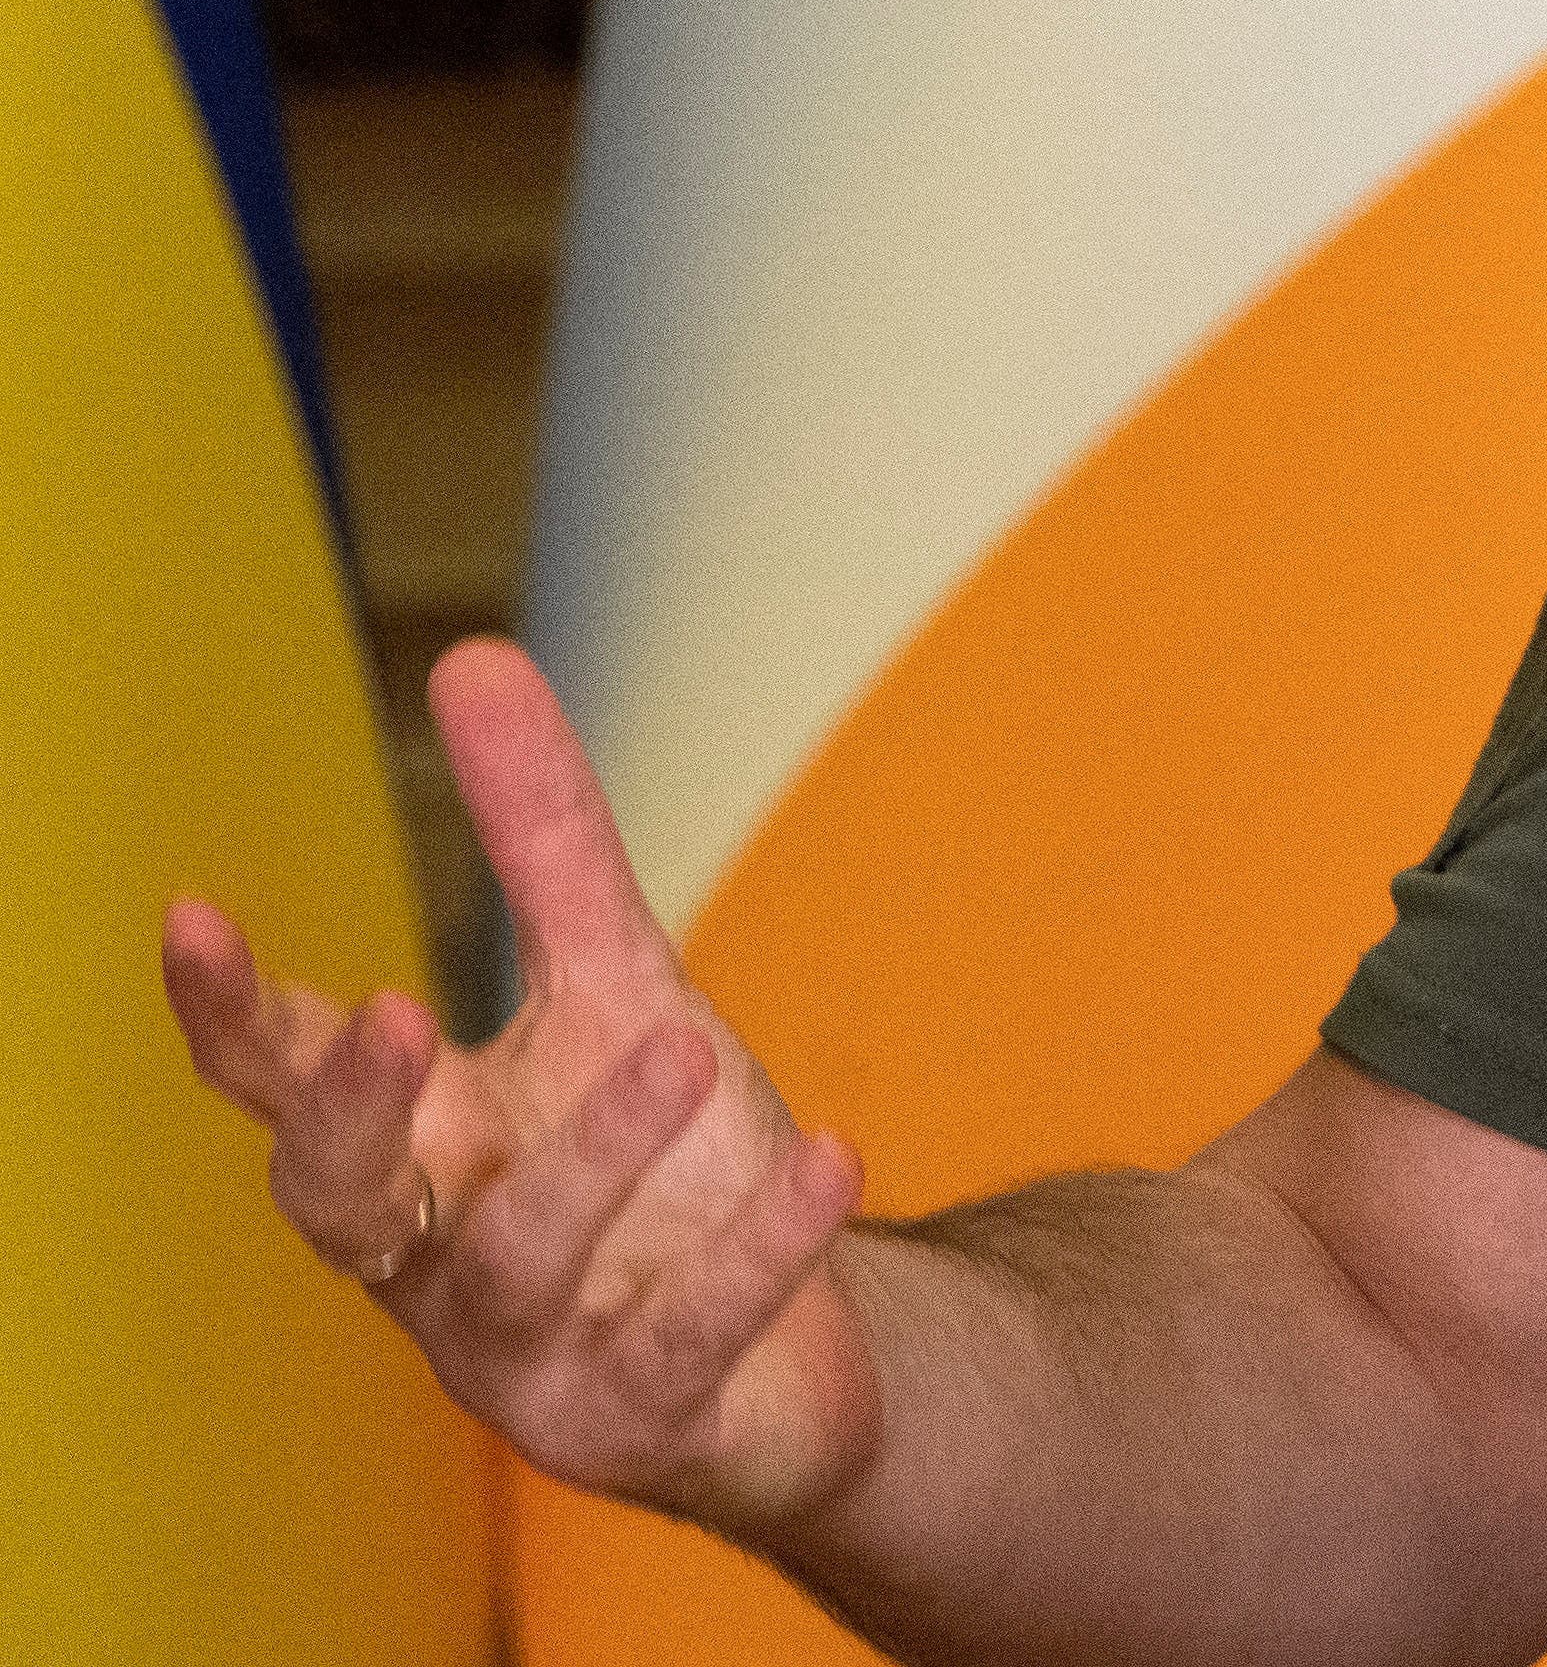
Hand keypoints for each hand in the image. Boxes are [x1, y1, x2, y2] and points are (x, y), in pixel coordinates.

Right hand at [161, 638, 883, 1527]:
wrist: (802, 1343)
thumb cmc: (668, 1159)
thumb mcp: (616, 980)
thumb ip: (541, 840)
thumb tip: (473, 656)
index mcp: (414, 1149)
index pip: (281, 1082)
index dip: (228, 1012)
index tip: (192, 917)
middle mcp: (439, 1258)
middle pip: (336, 1202)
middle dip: (348, 1114)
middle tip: (397, 1009)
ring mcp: (532, 1355)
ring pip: (517, 1266)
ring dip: (595, 1153)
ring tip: (687, 1041)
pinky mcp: (646, 1418)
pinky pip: (684, 1337)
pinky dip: (751, 1252)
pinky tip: (826, 1162)